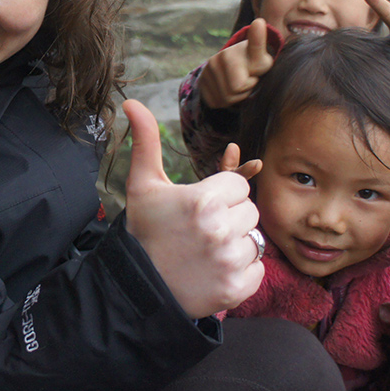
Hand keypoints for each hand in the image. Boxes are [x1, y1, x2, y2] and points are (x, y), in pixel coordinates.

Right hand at [123, 99, 263, 317]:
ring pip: (255, 240)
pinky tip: (214, 270)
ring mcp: (229, 262)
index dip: (221, 194)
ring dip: (236, 244)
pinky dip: (241, 271)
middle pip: (250, 211)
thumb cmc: (144, 230)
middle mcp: (219, 230)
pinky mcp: (235, 289)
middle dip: (230, 217)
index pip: (240, 186)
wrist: (136, 286)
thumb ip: (146, 141)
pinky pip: (257, 269)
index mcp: (203, 200)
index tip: (199, 207)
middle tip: (201, 230)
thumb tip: (131, 101)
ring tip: (207, 250)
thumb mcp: (143, 184)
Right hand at [197, 19, 275, 108]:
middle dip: (246, 89)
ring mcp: (208, 69)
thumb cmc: (251, 64)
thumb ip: (263, 54)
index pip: (254, 44)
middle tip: (248, 80)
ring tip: (239, 85)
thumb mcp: (262, 59)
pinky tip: (228, 89)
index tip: (259, 23)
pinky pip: (216, 102)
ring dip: (237, 96)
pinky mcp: (201, 82)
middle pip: (236, 88)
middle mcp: (222, 56)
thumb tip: (259, 23)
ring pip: (226, 98)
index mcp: (244, 49)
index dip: (257, 36)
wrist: (230, 68)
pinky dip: (225, 100)